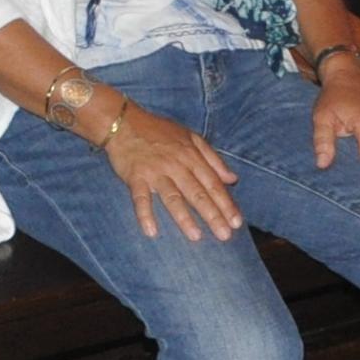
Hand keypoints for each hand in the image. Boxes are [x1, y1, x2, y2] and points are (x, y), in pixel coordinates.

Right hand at [102, 104, 243, 242]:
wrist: (123, 122)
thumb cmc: (159, 130)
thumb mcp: (191, 137)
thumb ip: (212, 158)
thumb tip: (232, 179)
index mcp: (191, 156)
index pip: (212, 183)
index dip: (226, 203)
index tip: (236, 222)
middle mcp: (176, 165)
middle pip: (197, 193)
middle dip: (212, 215)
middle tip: (224, 235)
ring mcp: (155, 171)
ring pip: (172, 197)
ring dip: (184, 217)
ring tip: (196, 236)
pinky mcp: (135, 176)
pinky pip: (141, 197)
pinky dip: (145, 214)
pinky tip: (151, 231)